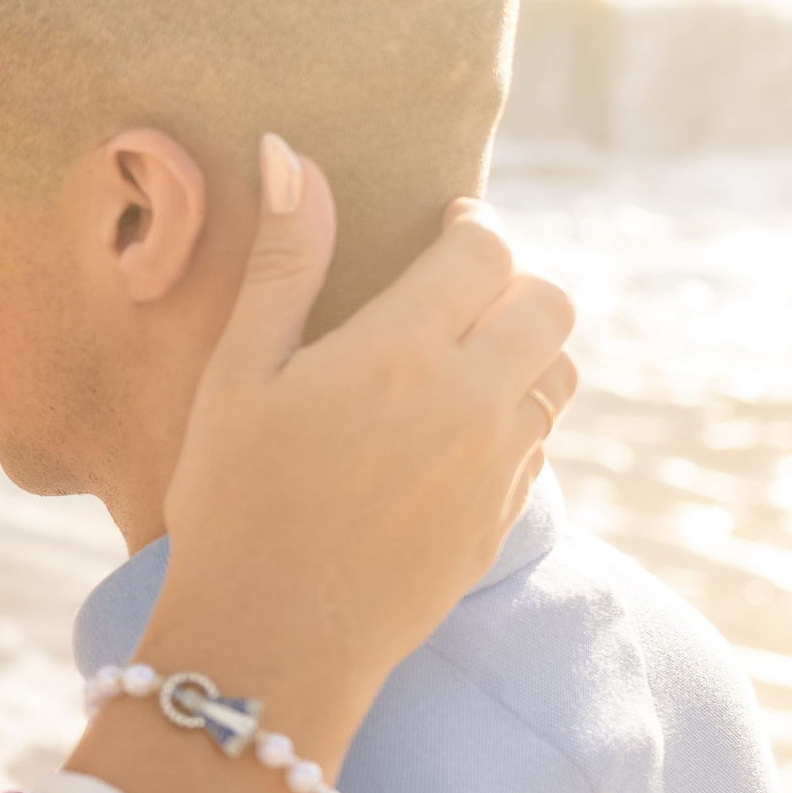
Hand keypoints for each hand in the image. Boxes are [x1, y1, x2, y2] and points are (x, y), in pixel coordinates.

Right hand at [67, 135, 573, 792]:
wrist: (271, 641)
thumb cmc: (233, 499)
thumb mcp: (238, 373)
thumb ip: (281, 261)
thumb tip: (291, 151)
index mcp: (405, 350)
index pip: (485, 249)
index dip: (468, 228)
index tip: (439, 229)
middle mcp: (473, 399)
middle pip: (549, 302)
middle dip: (510, 283)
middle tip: (452, 294)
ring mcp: (498, 466)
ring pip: (558, 373)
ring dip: (523, 350)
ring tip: (456, 361)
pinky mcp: (501, 521)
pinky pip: (537, 443)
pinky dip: (510, 419)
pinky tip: (443, 438)